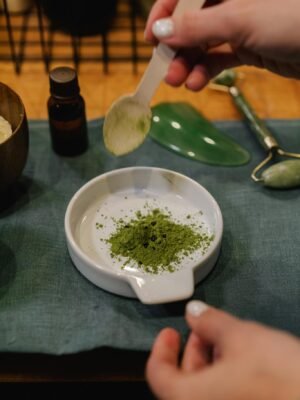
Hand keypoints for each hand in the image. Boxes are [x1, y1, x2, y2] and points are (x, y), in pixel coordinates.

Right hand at [144, 0, 299, 90]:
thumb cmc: (292, 19)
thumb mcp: (240, 19)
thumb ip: (197, 26)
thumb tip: (161, 32)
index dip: (165, 14)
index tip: (151, 39)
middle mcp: (231, 0)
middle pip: (192, 21)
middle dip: (176, 47)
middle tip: (166, 71)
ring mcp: (240, 23)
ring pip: (204, 42)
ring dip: (189, 63)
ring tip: (180, 82)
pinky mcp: (248, 46)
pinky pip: (219, 57)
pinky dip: (206, 70)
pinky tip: (197, 83)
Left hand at [146, 301, 299, 399]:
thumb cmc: (276, 373)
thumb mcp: (240, 337)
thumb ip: (210, 322)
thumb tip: (193, 311)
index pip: (158, 375)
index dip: (161, 349)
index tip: (170, 330)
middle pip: (181, 383)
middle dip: (191, 350)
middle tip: (203, 328)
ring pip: (204, 391)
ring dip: (208, 362)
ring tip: (225, 338)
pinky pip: (223, 397)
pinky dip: (223, 378)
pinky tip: (240, 359)